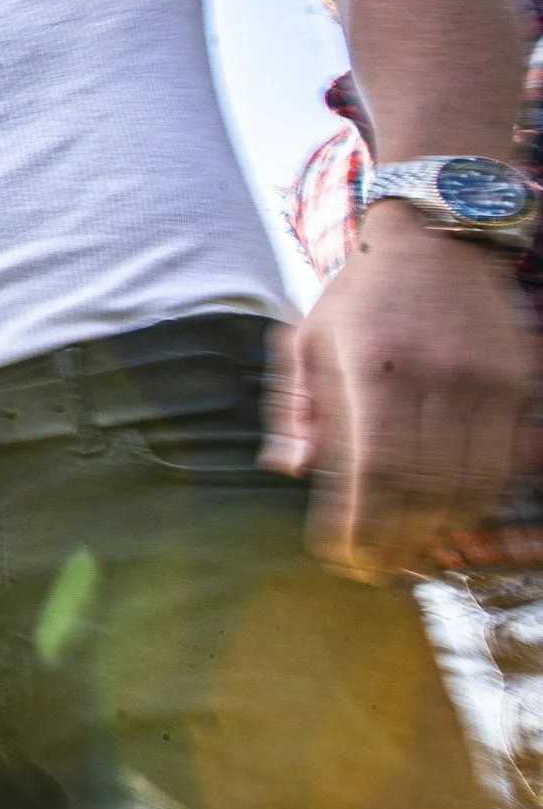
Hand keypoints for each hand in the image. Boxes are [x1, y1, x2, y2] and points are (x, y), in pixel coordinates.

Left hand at [264, 208, 532, 579]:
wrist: (436, 238)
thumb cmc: (360, 295)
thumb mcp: (306, 339)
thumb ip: (298, 408)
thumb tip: (292, 471)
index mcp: (373, 366)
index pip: (374, 470)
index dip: (362, 526)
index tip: (344, 558)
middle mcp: (435, 377)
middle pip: (425, 489)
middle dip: (398, 542)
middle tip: (375, 570)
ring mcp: (485, 383)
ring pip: (471, 484)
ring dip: (439, 532)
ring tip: (409, 556)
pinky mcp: (516, 385)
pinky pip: (502, 463)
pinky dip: (476, 501)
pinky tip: (449, 520)